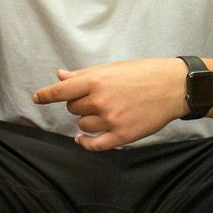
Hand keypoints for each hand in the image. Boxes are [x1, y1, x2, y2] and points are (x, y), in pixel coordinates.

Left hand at [33, 57, 186, 150]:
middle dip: (80, 103)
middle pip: (73, 108)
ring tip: (106, 111)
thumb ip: (85, 74)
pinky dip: (85, 143)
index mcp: (97, 80)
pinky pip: (94, 145)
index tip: (37, 97)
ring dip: (88, 120)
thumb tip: (60, 76)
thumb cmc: (145, 73)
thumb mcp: (113, 67)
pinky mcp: (122, 135)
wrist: (175, 87)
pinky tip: (82, 139)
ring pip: (83, 125)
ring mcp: (111, 119)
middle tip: (99, 97)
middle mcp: (101, 100)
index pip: (62, 90)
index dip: (46, 94)